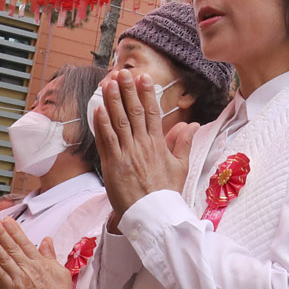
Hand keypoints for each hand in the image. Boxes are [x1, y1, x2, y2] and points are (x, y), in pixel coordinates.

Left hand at [0, 218, 74, 288]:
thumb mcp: (60, 271)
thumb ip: (50, 255)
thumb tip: (47, 239)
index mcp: (40, 262)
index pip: (24, 242)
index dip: (14, 230)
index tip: (6, 220)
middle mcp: (28, 267)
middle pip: (11, 247)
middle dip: (1, 232)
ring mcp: (18, 278)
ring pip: (3, 257)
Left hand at [93, 69, 187, 228]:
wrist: (155, 215)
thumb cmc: (167, 193)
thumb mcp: (181, 167)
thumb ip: (183, 143)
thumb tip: (191, 124)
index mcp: (159, 144)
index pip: (153, 112)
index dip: (147, 93)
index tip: (144, 78)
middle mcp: (143, 145)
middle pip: (134, 112)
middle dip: (128, 90)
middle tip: (123, 72)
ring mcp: (127, 154)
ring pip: (119, 121)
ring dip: (112, 101)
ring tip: (108, 83)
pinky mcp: (113, 164)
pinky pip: (106, 140)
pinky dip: (101, 124)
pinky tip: (97, 109)